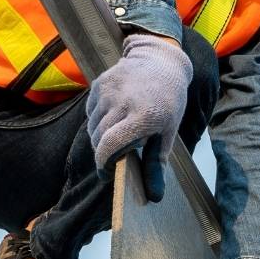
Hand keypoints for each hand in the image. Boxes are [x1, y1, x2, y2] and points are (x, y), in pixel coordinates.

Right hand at [86, 33, 191, 201]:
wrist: (161, 62)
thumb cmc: (168, 101)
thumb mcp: (168, 132)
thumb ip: (156, 164)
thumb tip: (154, 196)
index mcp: (144, 117)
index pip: (109, 146)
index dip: (103, 164)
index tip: (107, 173)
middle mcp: (123, 103)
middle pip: (98, 139)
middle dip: (103, 152)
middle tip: (115, 154)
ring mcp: (109, 91)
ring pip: (92, 126)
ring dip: (100, 136)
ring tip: (117, 132)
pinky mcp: (100, 83)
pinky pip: (90, 111)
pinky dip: (97, 119)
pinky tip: (113, 115)